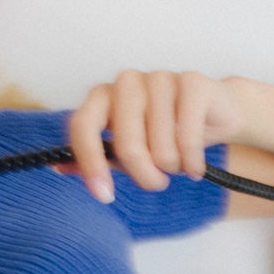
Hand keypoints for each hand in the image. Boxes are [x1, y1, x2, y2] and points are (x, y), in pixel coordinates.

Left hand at [65, 71, 246, 202]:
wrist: (215, 113)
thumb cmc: (165, 133)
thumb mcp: (126, 150)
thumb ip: (97, 156)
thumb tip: (58, 167)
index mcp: (102, 96)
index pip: (83, 126)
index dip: (90, 163)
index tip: (104, 195)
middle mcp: (126, 82)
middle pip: (126, 145)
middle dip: (144, 176)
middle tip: (156, 183)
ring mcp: (159, 78)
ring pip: (161, 147)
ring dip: (173, 167)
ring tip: (179, 163)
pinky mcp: (192, 83)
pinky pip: (189, 138)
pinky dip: (193, 161)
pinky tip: (196, 165)